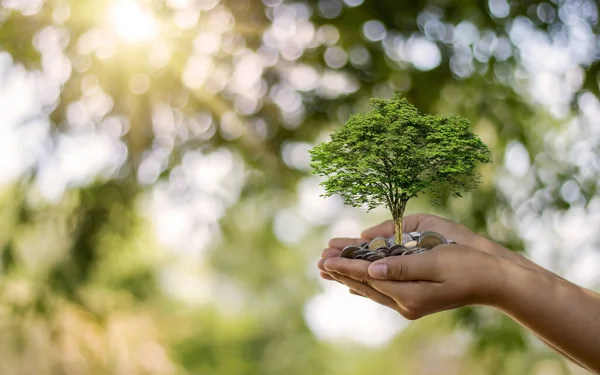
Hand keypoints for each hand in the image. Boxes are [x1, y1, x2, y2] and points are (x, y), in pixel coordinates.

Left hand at [318, 213, 529, 282]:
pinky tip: (356, 283)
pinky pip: (383, 291)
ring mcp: (410, 303)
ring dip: (350, 276)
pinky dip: (367, 283)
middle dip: (342, 270)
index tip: (325, 258)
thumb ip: (401, 267)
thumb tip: (371, 270)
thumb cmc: (468, 265)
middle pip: (366, 284)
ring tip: (329, 269)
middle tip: (319, 261)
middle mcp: (406, 303)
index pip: (368, 277)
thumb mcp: (435, 262)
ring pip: (372, 288)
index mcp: (409, 294)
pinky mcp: (415, 299)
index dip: (346, 265)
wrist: (494, 281)